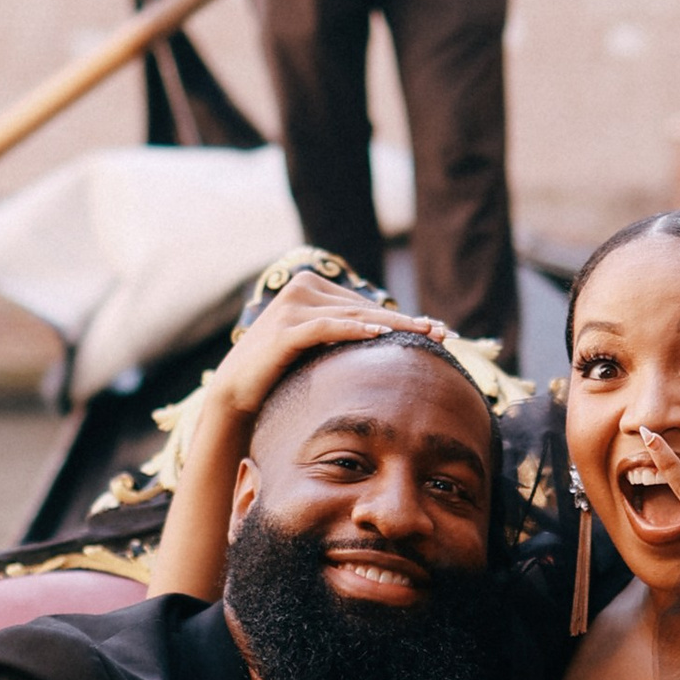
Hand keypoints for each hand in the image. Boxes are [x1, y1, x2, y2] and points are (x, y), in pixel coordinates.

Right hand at [208, 269, 444, 428]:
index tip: (439, 330)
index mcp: (312, 287)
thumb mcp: (317, 347)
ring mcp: (291, 306)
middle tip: (443, 332)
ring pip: (352, 315)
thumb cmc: (280, 372)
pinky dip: (354, 329)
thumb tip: (390, 337)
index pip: (367, 303)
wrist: (235, 392)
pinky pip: (326, 327)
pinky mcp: (284, 329)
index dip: (403, 316)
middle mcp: (302, 288)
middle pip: (365, 307)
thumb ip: (344, 333)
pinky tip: (382, 335)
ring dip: (391, 324)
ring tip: (424, 333)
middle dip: (407, 321)